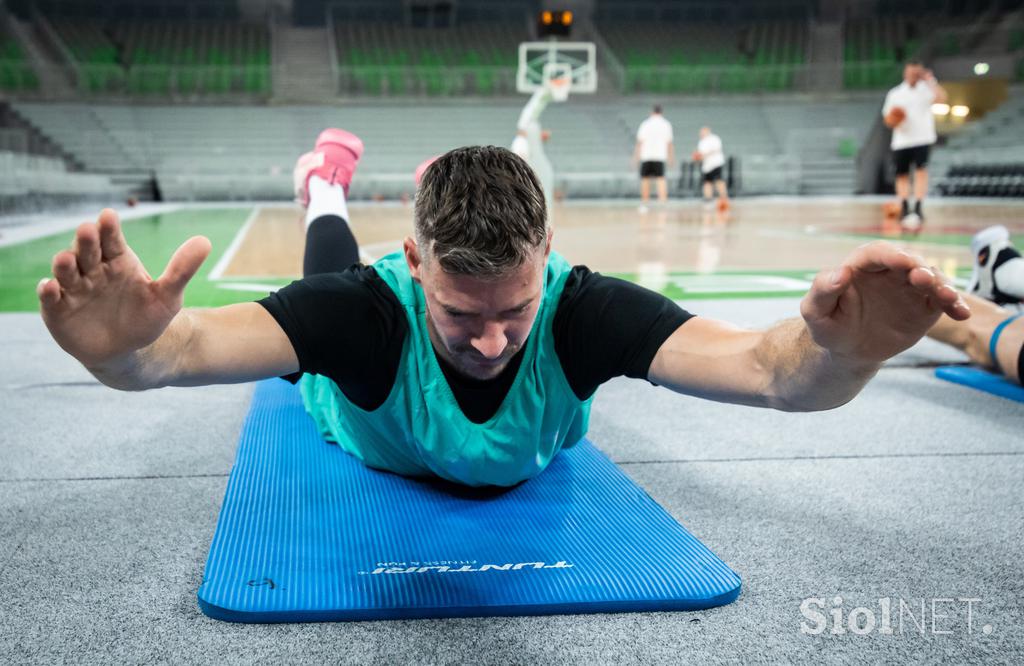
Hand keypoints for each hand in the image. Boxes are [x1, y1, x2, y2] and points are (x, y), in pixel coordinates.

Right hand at [37, 209, 210, 368]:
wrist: (129, 352)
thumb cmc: (147, 319)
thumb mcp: (168, 296)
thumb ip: (182, 270)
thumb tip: (205, 241)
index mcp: (117, 260)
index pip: (112, 239)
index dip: (109, 228)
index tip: (109, 216)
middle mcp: (92, 269)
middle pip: (87, 251)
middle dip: (86, 241)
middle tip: (88, 230)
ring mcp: (73, 289)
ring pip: (65, 271)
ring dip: (64, 264)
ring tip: (67, 259)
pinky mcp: (57, 310)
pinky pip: (50, 299)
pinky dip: (48, 292)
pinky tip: (50, 287)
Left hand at [800, 241, 968, 364]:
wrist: (848, 350)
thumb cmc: (828, 325)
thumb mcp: (815, 311)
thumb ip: (822, 290)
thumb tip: (840, 272)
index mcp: (861, 266)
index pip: (877, 253)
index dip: (890, 255)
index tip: (901, 262)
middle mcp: (890, 271)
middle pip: (909, 261)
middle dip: (918, 267)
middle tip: (922, 279)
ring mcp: (910, 287)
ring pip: (931, 278)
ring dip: (941, 285)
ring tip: (947, 298)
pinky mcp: (925, 306)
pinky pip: (943, 301)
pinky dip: (955, 305)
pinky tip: (962, 314)